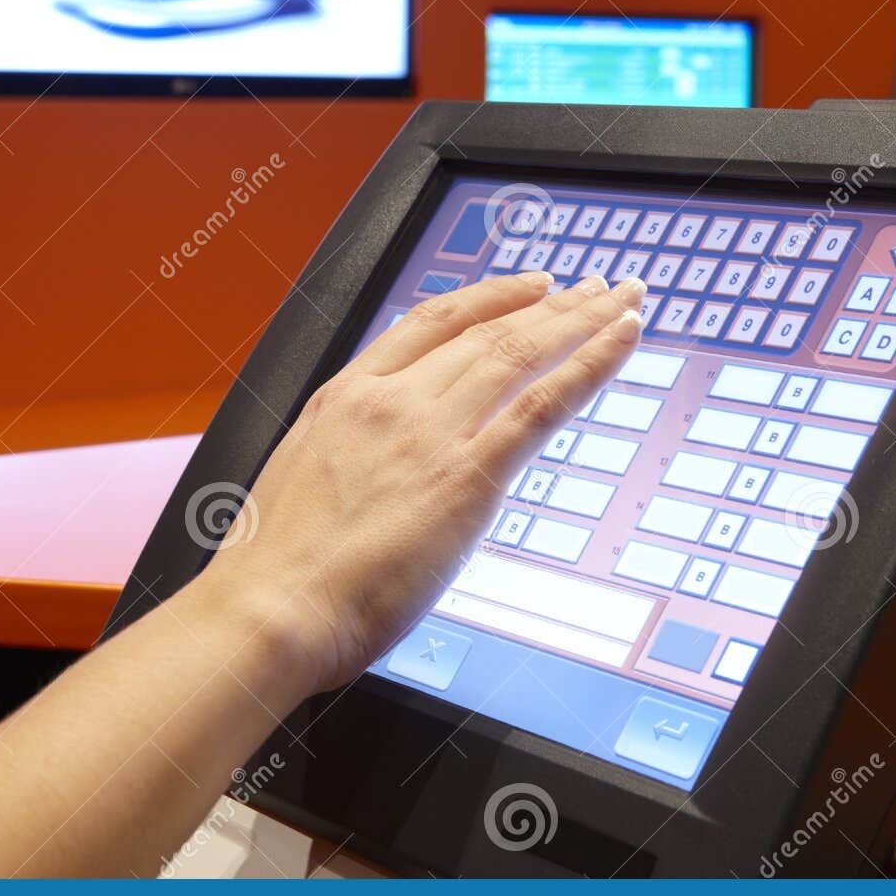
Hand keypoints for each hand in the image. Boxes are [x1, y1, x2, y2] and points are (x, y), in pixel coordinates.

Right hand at [199, 270, 647, 692]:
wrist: (272, 608)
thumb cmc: (276, 572)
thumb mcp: (300, 482)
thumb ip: (348, 458)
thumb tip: (377, 473)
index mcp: (344, 397)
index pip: (429, 323)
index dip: (488, 297)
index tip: (527, 287)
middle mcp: (392, 400)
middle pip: (488, 331)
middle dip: (550, 304)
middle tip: (595, 289)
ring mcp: (431, 433)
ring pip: (522, 352)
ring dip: (582, 320)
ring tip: (623, 302)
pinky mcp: (468, 476)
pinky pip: (543, 403)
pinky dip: (591, 363)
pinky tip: (622, 340)